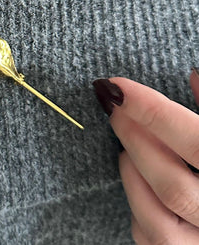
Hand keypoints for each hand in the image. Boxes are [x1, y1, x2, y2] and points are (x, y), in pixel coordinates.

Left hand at [93, 72, 198, 244]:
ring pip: (158, 221)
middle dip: (135, 139)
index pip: (198, 144)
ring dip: (134, 173)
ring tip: (128, 143)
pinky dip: (137, 201)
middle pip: (172, 185)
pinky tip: (137, 176)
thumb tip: (193, 74)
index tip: (118, 86)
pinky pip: (151, 237)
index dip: (154, 113)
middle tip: (113, 105)